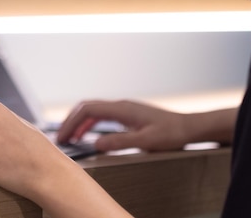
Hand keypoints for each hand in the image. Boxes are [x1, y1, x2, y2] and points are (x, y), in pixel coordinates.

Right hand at [57, 100, 189, 151]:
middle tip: (61, 138)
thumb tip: (96, 144)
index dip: (72, 122)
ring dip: (79, 122)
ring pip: (93, 111)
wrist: (188, 127)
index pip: (88, 110)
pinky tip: (88, 135)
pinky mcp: (127, 115)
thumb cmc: (171, 133)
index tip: (63, 136)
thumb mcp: (145, 141)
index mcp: (122, 109)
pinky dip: (90, 124)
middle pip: (86, 108)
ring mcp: (123, 109)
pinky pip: (102, 116)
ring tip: (70, 137)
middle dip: (71, 121)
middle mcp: (120, 105)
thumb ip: (120, 142)